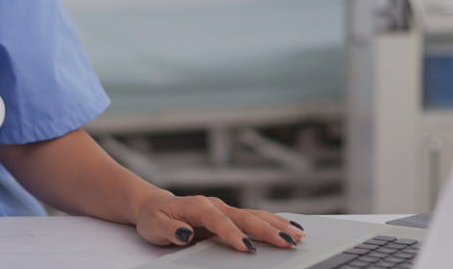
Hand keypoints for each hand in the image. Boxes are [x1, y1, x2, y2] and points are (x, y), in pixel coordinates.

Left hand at [134, 192, 304, 252]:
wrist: (154, 206)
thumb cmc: (154, 218)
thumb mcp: (154, 226)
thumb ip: (169, 230)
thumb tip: (185, 234)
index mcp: (198, 206)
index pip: (220, 221)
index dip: (234, 234)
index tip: (248, 247)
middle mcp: (215, 205)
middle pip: (245, 217)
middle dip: (268, 230)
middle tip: (288, 243)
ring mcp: (224, 209)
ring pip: (255, 215)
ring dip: (277, 225)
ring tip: (298, 235)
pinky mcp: (229, 215)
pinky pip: (255, 217)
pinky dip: (273, 221)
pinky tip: (290, 227)